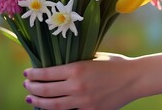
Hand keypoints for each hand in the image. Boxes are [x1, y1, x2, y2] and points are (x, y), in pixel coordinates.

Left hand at [22, 52, 138, 109]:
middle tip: (27, 86)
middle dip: (32, 89)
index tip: (27, 73)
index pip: (46, 74)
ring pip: (53, 106)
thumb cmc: (114, 64)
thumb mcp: (92, 57)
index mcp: (76, 69)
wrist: (135, 78)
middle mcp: (76, 86)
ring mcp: (83, 102)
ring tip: (31, 100)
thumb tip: (58, 65)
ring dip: (39, 103)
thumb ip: (75, 63)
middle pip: (46, 91)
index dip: (33, 74)